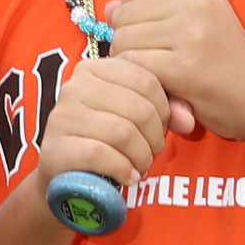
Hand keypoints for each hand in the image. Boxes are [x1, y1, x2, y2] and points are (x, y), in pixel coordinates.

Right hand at [30, 51, 174, 202]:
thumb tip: (187, 121)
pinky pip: (102, 154)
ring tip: (141, 166)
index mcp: (95, 68)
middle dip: (155, 137)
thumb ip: (165, 111)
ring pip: (123, 132)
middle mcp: (75, 86)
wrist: (66, 174)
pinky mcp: (56, 147)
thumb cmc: (105, 139)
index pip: (146, 79)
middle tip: (152, 152)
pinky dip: (122, 169)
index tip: (161, 127)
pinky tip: (127, 176)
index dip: (164, 109)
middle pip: (138, 108)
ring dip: (141, 156)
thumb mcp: (134, 117)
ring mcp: (62, 116)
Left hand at [103, 0, 244, 149]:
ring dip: (129, 63)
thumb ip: (152, 9)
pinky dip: (137, 80)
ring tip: (156, 74)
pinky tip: (158, 86)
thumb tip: (108, 7)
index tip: (151, 33)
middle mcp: (195, 1)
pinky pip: (133, 65)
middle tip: (154, 60)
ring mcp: (190, 32)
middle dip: (127, 40)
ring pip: (123, 40)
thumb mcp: (196, 21)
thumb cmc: (222, 61)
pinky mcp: (183, 66)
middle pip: (124, 14)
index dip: (131, 12)